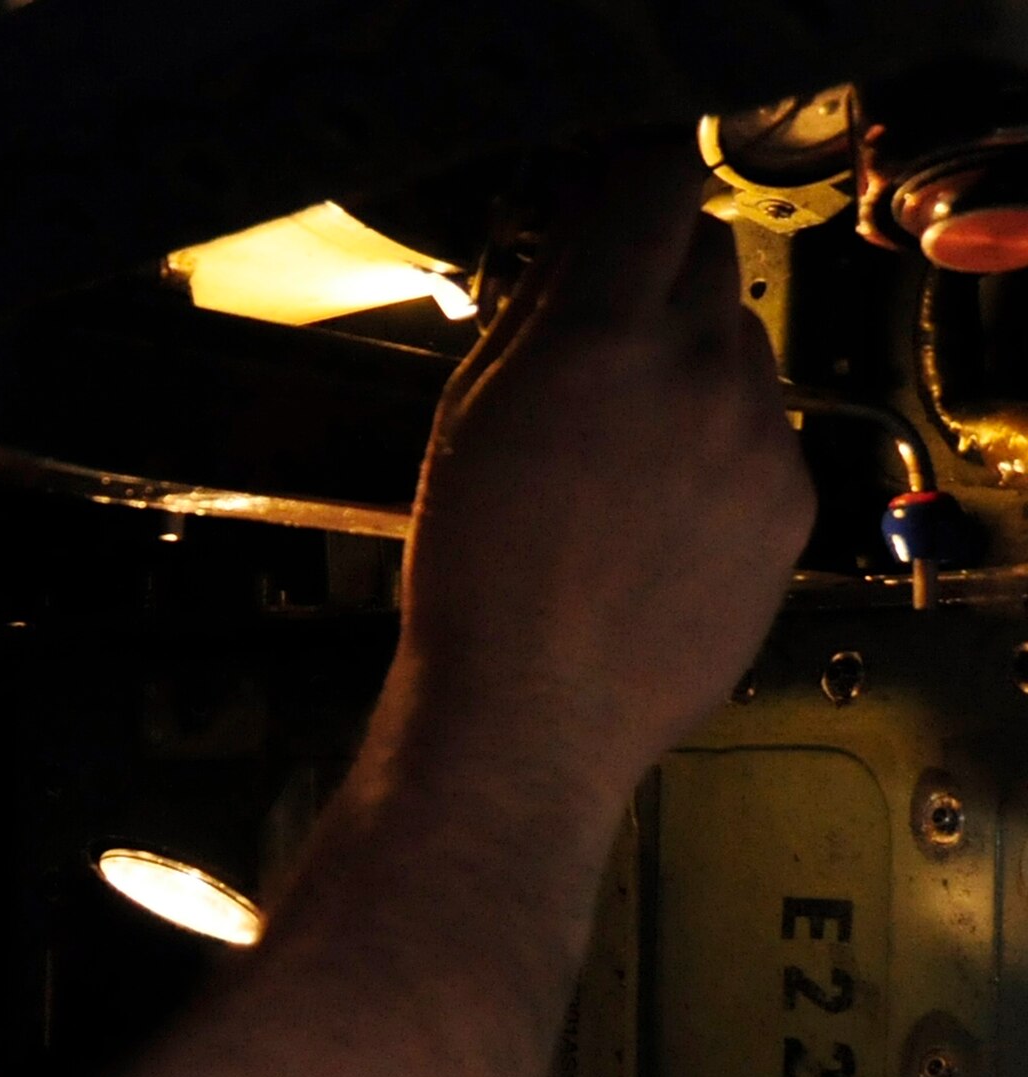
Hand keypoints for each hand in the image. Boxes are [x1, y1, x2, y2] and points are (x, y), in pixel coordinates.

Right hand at [396, 141, 814, 795]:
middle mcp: (701, 371)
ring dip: (691, 363)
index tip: (608, 200)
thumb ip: (533, 313)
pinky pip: (765, 431)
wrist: (535, 711)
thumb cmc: (474, 571)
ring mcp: (760, 439)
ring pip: (741, 347)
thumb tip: (576, 244)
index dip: (628, 181)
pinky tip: (660, 509)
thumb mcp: (468, 418)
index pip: (653, 185)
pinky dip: (720, 443)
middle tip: (601, 338)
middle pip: (706, 257)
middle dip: (655, 276)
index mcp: (601, 339)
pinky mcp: (792, 503)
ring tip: (625, 450)